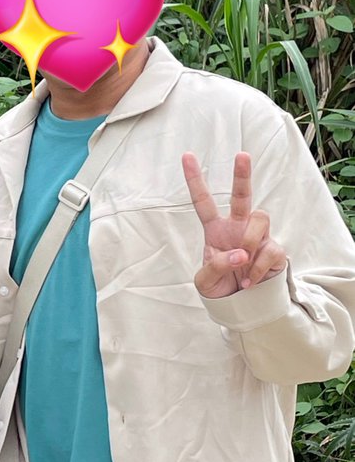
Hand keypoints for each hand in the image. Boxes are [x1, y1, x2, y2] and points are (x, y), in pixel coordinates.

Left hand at [182, 151, 286, 298]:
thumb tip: (240, 253)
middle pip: (242, 195)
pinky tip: (250, 280)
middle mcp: (237, 227)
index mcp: (215, 229)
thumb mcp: (205, 280)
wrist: (240, 307)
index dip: (195, 180)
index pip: (203, 201)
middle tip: (242, 155)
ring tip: (242, 264)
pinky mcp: (274, 250)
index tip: (187, 156)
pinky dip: (258, 267)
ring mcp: (257, 237)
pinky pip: (271, 249)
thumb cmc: (219, 286)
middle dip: (242, 174)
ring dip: (250, 241)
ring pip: (260, 218)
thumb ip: (216, 265)